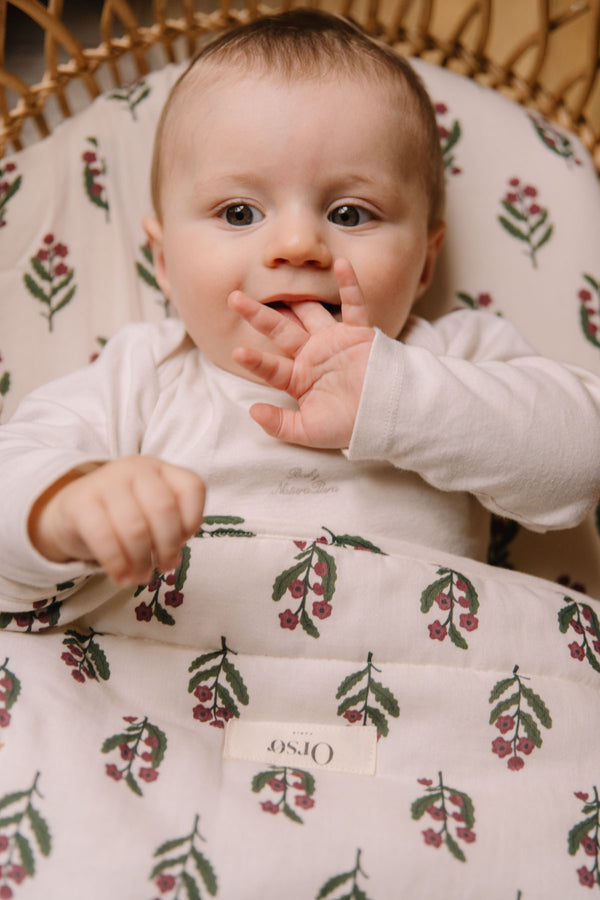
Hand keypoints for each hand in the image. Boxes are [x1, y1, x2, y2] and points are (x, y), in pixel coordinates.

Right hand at [29, 456, 204, 585]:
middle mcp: (135, 468)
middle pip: (164, 508)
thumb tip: (173, 559)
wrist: (71, 512)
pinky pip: (104, 538)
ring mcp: (105, 481)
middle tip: (163, 567)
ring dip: (142, 560)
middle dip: (168, 546)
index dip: (193, 520)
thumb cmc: (121, 516)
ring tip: (141, 576)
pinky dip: (117, 564)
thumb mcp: (151, 514)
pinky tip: (121, 577)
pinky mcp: (79, 502)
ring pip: (135, 527)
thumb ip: (170, 529)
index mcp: (160, 469)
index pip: (192, 487)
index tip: (183, 542)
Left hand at [228, 259, 374, 448]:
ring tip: (277, 276)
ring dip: (297, 297)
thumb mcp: (309, 431)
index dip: (256, 360)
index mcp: (298, 378)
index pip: (271, 368)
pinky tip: (341, 264)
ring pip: (311, 313)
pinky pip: (354, 306)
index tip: (238, 351)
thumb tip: (252, 412)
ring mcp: (334, 342)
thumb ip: (280, 425)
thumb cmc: (348, 426)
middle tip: (235, 298)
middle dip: (258, 315)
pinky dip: (350, 285)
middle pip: (280, 331)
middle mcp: (312, 356)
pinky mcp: (359, 334)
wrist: (386, 418)